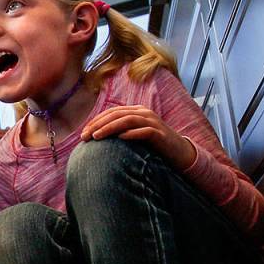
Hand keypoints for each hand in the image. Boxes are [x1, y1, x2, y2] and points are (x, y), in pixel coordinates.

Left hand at [81, 104, 195, 169]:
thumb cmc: (152, 145)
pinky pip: (144, 131)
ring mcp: (153, 122)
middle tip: (85, 136)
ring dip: (110, 128)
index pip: (111, 112)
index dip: (96, 121)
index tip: (83, 133)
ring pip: (127, 120)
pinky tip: (120, 138)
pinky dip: (132, 134)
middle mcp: (144, 113)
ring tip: (97, 137)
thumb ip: (119, 131)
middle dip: (98, 124)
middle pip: (117, 114)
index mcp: (136, 111)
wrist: (179, 152)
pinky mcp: (160, 134)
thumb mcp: (134, 135)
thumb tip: (95, 137)